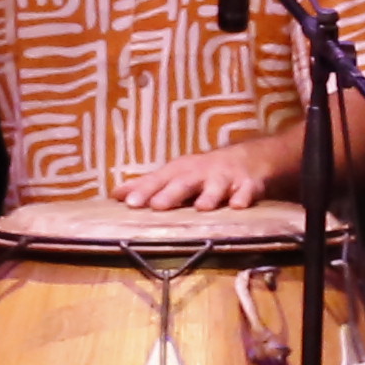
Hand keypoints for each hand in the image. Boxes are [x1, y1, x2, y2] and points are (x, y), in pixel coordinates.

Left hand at [139, 143, 275, 210]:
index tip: (127, 202)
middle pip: (184, 182)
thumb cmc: (204, 171)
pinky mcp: (248, 184)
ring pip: (216, 186)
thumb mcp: (176, 174)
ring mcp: (225, 178)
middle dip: (171, 193)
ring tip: (202, 207)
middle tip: (157, 206)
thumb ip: (148, 186)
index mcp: (180, 171)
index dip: (143, 191)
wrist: (250, 157)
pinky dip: (244, 197)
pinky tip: (238, 205)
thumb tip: (114, 195)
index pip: (158, 181)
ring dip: (210, 196)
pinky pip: (247, 191)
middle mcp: (200, 173)